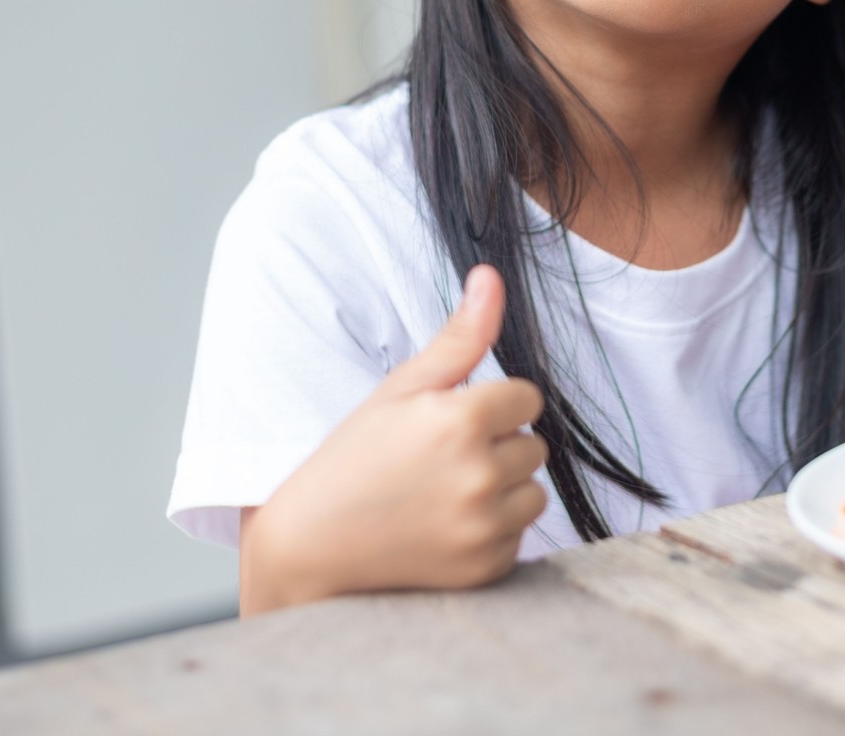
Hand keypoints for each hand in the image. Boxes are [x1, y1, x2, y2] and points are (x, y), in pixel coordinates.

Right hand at [239, 265, 547, 612]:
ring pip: (533, 492)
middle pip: (533, 445)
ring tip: (443, 494)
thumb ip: (459, 336)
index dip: (491, 406)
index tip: (452, 421)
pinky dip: (491, 532)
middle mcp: (478, 475)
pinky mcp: (485, 569)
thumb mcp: (400, 389)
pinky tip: (443, 529)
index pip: (526, 398)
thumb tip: (491, 275)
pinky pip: (518, 536)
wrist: (311, 547)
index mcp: (459, 420)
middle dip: (496, 447)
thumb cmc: (353, 459)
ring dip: (502, 490)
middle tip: (437, 461)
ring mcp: (483, 527)